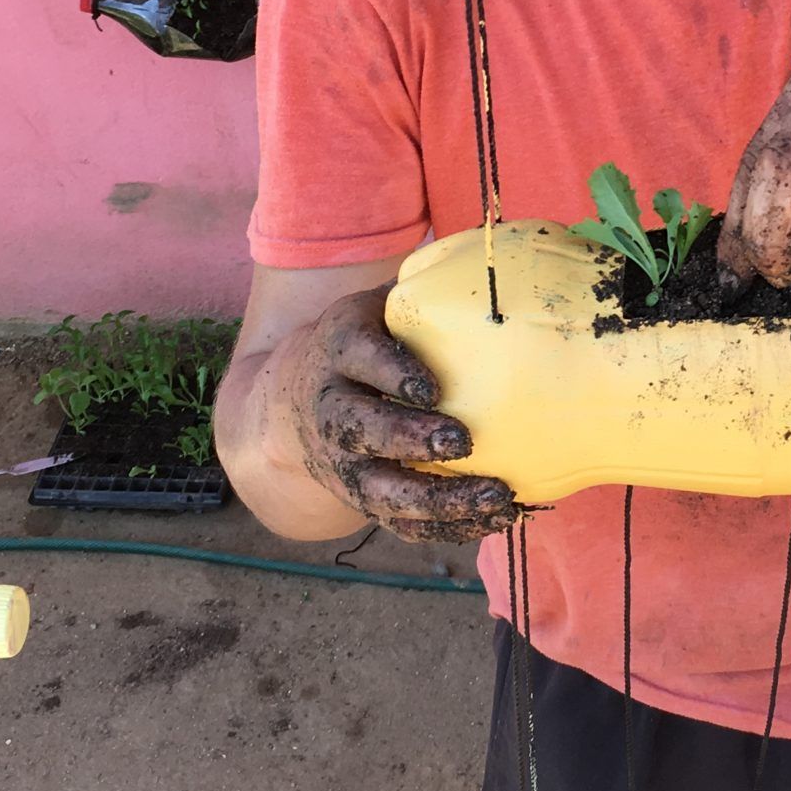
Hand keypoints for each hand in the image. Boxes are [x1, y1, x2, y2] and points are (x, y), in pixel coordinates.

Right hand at [270, 288, 515, 546]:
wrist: (292, 403)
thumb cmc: (362, 343)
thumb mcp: (373, 307)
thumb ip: (419, 290)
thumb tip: (490, 263)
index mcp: (336, 350)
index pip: (358, 357)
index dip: (390, 372)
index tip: (430, 387)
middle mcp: (330, 410)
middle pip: (360, 430)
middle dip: (407, 439)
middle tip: (461, 441)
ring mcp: (342, 463)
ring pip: (381, 491)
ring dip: (439, 500)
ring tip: (498, 496)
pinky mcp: (363, 500)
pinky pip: (402, 523)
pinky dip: (449, 527)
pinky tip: (497, 519)